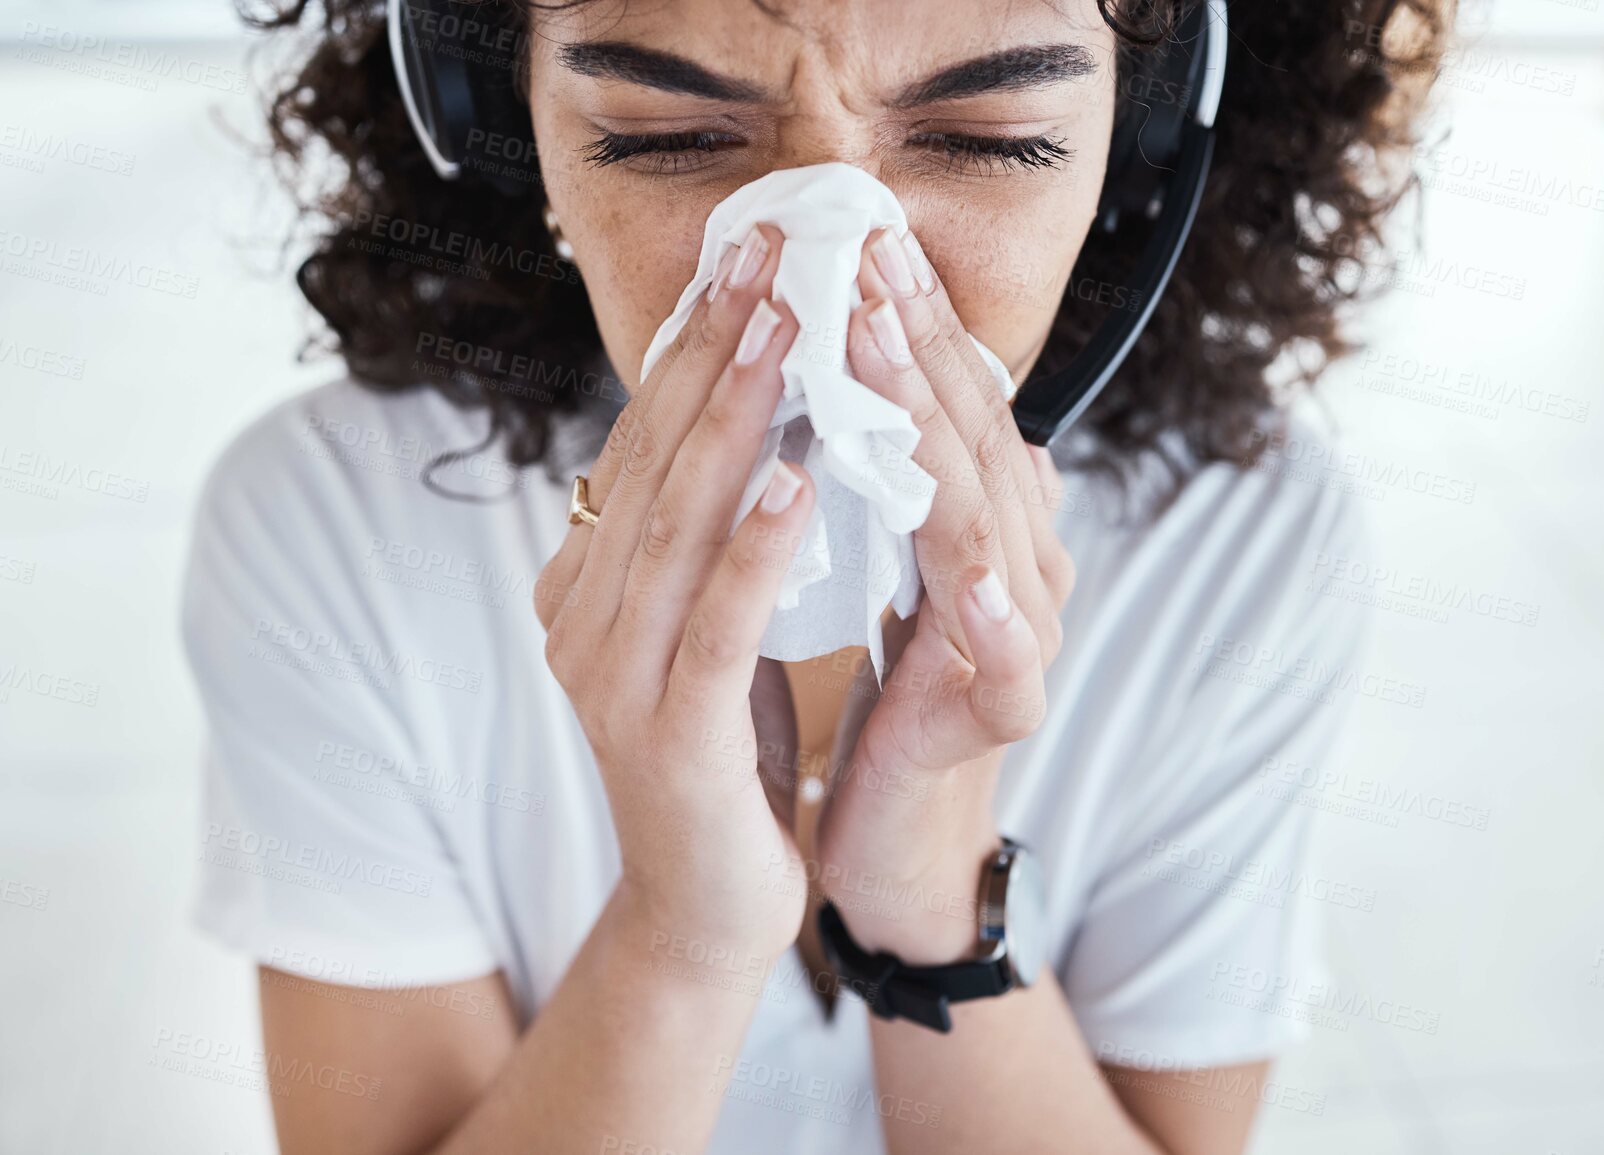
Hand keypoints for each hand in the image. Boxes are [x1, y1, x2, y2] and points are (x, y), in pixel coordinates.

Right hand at [536, 225, 817, 955]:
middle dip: (713, 353)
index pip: (640, 447)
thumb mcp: (711, 630)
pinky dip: (756, 549)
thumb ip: (711, 542)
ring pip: (677, 524)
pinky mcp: (667, 736)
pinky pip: (716, 624)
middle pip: (652, 462)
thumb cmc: (725, 756)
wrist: (706, 906)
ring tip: (786, 331)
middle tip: (769, 255)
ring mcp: (611, 679)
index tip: (748, 262)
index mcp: (586, 587)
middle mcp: (581, 620)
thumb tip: (761, 428)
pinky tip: (797, 480)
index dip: (692, 351)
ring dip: (734, 421)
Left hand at [813, 227, 1076, 962]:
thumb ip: (892, 475)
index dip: (917, 323)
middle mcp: (1022, 565)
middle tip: (868, 265)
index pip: (957, 405)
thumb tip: (887, 376)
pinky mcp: (1005, 716)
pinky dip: (992, 621)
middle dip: (919, 350)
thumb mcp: (882, 561)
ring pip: (987, 527)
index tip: (864, 241)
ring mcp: (1025, 640)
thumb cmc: (883, 686)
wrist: (891, 822)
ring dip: (937, 442)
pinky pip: (1007, 665)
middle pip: (974, 444)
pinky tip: (970, 584)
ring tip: (888, 365)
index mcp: (990, 522)